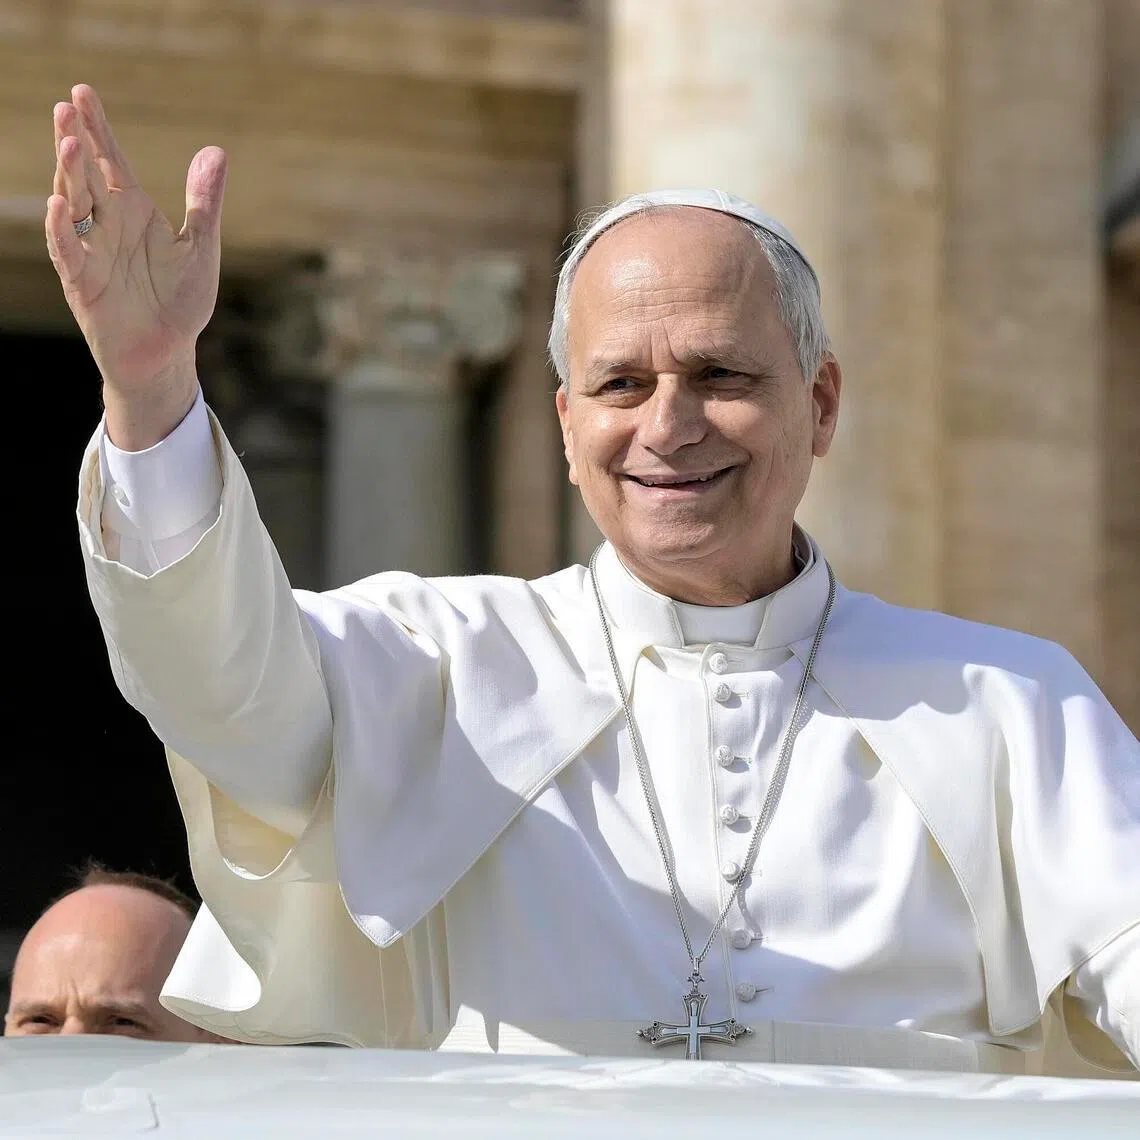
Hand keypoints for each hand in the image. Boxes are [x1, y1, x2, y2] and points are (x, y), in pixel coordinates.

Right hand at [45, 84, 227, 448]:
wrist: (168, 352)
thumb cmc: (180, 301)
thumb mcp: (200, 247)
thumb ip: (204, 202)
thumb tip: (216, 151)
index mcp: (133, 211)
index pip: (111, 161)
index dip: (98, 128)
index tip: (82, 91)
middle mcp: (106, 225)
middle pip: (86, 175)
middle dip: (75, 140)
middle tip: (66, 105)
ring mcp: (91, 251)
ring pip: (73, 205)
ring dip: (69, 175)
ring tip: (69, 141)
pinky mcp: (82, 282)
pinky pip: (68, 253)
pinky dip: (61, 230)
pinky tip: (59, 205)